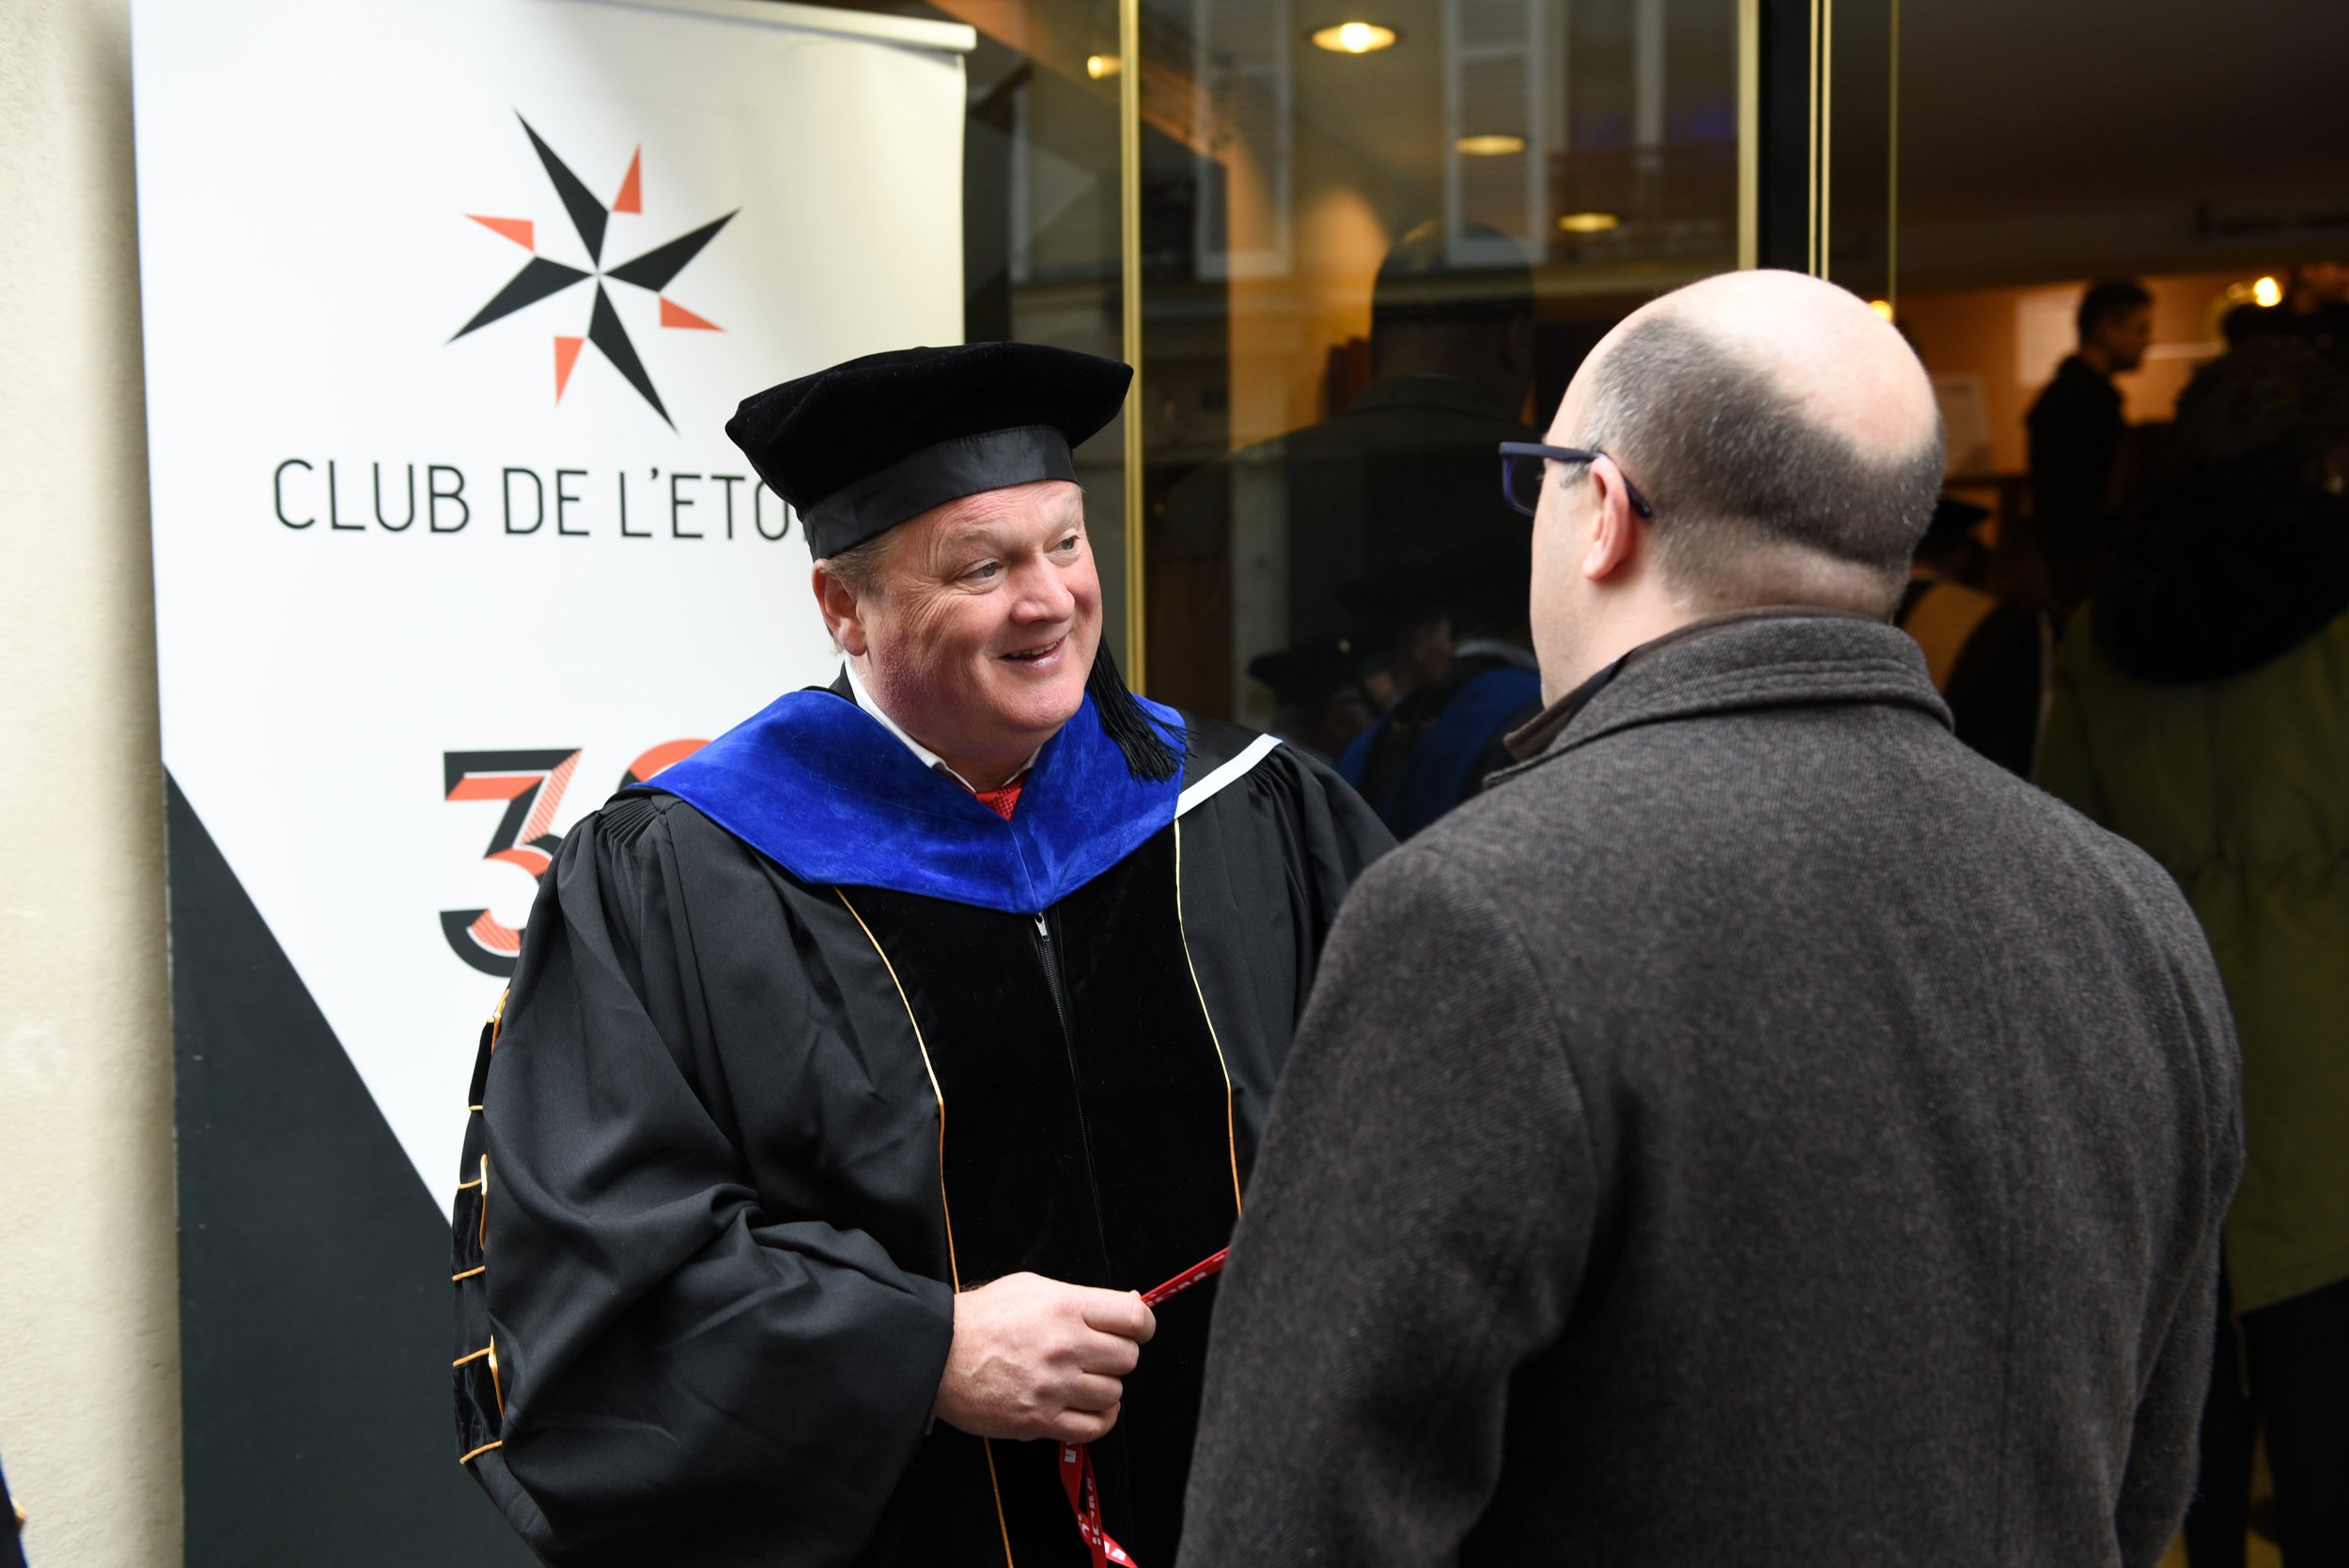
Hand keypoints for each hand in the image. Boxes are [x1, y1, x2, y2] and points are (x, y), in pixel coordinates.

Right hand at [933, 1272, 1156, 1442]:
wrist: (938, 1354)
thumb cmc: (985, 1317)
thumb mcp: (1033, 1287)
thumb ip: (1082, 1298)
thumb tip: (1130, 1304)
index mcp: (1066, 1307)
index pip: (1134, 1318)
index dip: (1142, 1325)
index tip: (1134, 1330)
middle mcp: (1065, 1347)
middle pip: (1128, 1358)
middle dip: (1117, 1355)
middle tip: (1097, 1355)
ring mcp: (1054, 1387)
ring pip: (1114, 1393)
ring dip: (1104, 1387)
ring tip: (1082, 1380)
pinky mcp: (1040, 1420)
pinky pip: (1095, 1427)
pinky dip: (1099, 1418)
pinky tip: (1085, 1406)